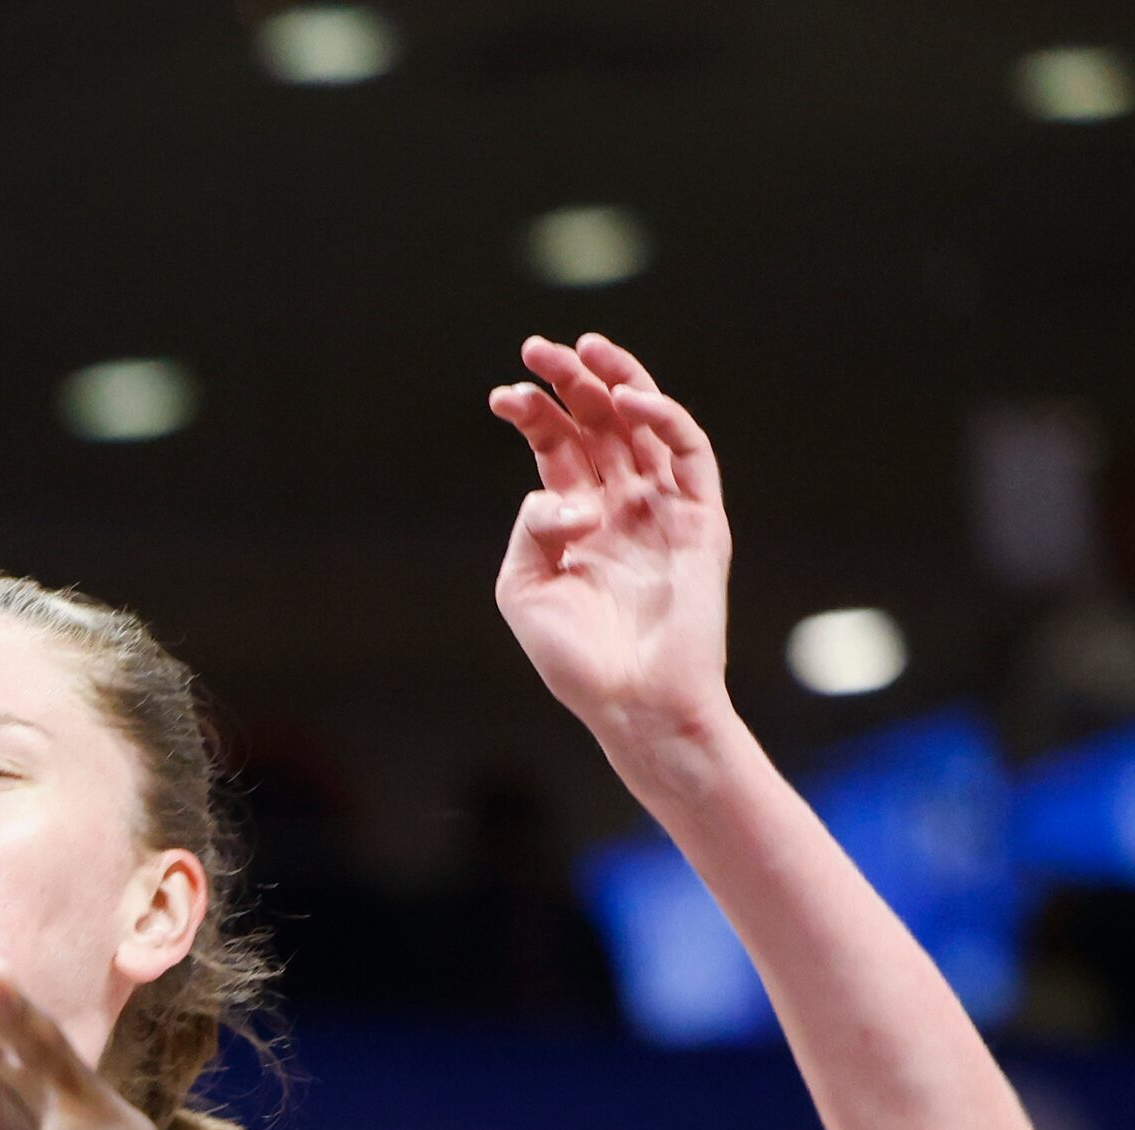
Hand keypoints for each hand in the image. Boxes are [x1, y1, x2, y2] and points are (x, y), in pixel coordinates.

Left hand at [489, 334, 735, 755]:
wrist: (632, 705)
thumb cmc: (575, 659)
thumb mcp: (524, 588)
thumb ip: (532, 528)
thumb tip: (569, 495)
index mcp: (576, 520)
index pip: (557, 447)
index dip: (533, 414)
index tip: (502, 395)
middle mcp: (620, 506)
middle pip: (597, 424)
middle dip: (569, 381)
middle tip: (537, 348)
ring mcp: (664, 509)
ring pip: (646, 425)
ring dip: (617, 382)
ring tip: (585, 350)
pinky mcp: (702, 521)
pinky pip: (690, 455)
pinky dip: (664, 420)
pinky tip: (627, 402)